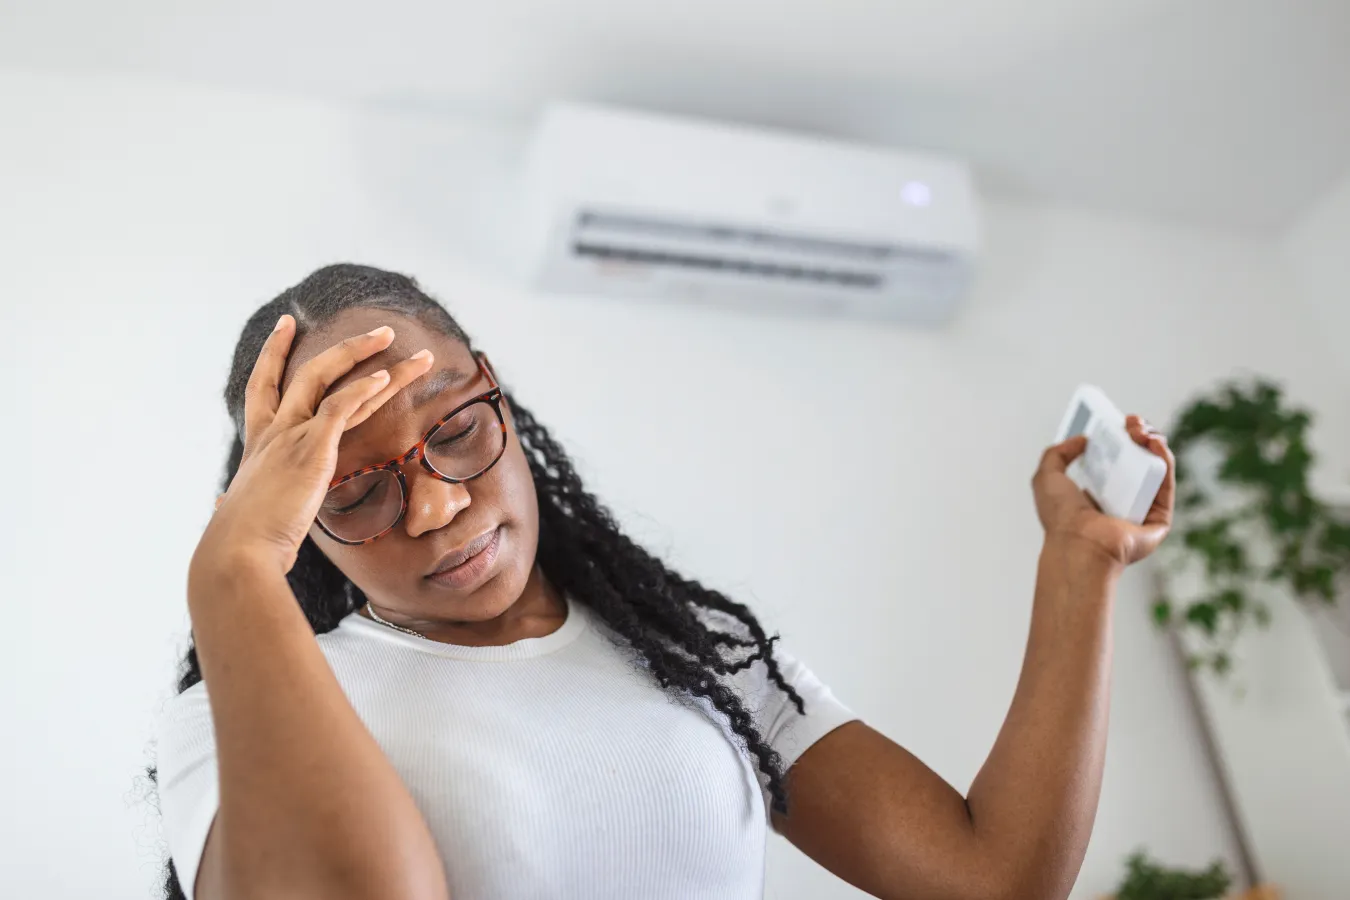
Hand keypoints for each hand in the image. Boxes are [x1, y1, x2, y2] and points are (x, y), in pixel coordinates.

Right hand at [194, 315, 434, 576]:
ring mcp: (292, 436)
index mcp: (258, 444)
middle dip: (347, 347)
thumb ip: (234, 501)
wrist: (236, 554)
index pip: (265, 387)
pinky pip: (341, 406)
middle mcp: (274, 431)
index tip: (287, 325)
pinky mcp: (311, 448)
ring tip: (397, 340)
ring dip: (367, 355)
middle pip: (309, 372)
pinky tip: (385, 376)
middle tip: (379, 331)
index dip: (276, 354)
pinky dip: (364, 388)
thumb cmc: (239, 542)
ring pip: (330, 378)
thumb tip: (221, 504)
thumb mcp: (237, 511)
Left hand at [1031, 415, 1175, 566]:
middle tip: (1131, 423)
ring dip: (1155, 444)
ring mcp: (1141, 512)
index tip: (1119, 422)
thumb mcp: (1047, 476)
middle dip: (1139, 437)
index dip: (1120, 439)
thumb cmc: (1061, 517)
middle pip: (1138, 463)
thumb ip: (1058, 453)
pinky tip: (1156, 444)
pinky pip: (1166, 488)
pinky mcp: (1159, 520)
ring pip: (1156, 472)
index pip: (1114, 462)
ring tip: (1142, 430)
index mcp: (1096, 496)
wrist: (1078, 543)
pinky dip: (1165, 463)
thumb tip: (1082, 440)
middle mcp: (1120, 503)